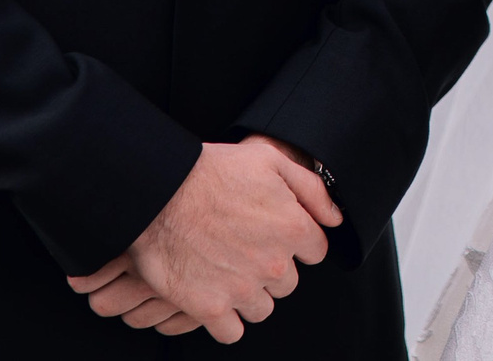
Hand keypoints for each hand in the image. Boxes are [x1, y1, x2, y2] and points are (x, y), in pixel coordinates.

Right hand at [64, 136, 340, 342]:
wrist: (157, 192)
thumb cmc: (210, 172)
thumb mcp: (269, 160)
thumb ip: (311, 189)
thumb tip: (335, 217)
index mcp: (292, 228)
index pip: (315, 251)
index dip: (295, 242)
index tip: (274, 234)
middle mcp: (273, 264)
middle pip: (288, 282)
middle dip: (271, 268)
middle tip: (244, 248)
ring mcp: (242, 289)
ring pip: (262, 308)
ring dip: (249, 295)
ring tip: (227, 271)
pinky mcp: (210, 309)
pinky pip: (232, 332)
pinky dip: (225, 320)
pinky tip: (215, 298)